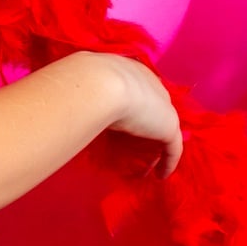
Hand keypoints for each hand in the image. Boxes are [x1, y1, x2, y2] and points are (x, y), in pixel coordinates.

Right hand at [95, 54, 183, 177]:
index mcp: (130, 70)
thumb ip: (86, 89)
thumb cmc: (85, 81)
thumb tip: (72, 98)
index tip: (126, 121)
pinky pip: (173, 148)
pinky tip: (160, 175)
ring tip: (148, 162)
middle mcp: (150, 83)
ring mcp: (163, 104)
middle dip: (149, 122)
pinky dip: (168, 162)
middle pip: (155, 106)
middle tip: (137, 143)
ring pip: (163, 126)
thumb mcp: (84, 82)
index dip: (135, 104)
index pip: (139, 88)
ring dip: (157, 143)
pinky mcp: (169, 126)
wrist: (98, 84)